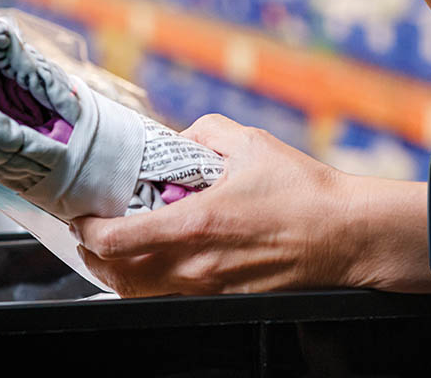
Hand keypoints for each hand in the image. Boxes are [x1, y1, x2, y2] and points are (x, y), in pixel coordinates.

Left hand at [71, 114, 364, 296]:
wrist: (347, 234)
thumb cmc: (304, 191)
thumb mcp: (249, 143)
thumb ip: (202, 133)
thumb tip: (176, 140)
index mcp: (196, 224)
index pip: (116, 239)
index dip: (88, 228)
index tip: (83, 212)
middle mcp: (196, 265)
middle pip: (118, 276)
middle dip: (94, 253)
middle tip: (91, 229)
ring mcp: (210, 287)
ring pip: (141, 292)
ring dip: (119, 270)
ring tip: (117, 245)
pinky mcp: (225, 297)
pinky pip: (172, 295)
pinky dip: (153, 279)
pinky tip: (159, 257)